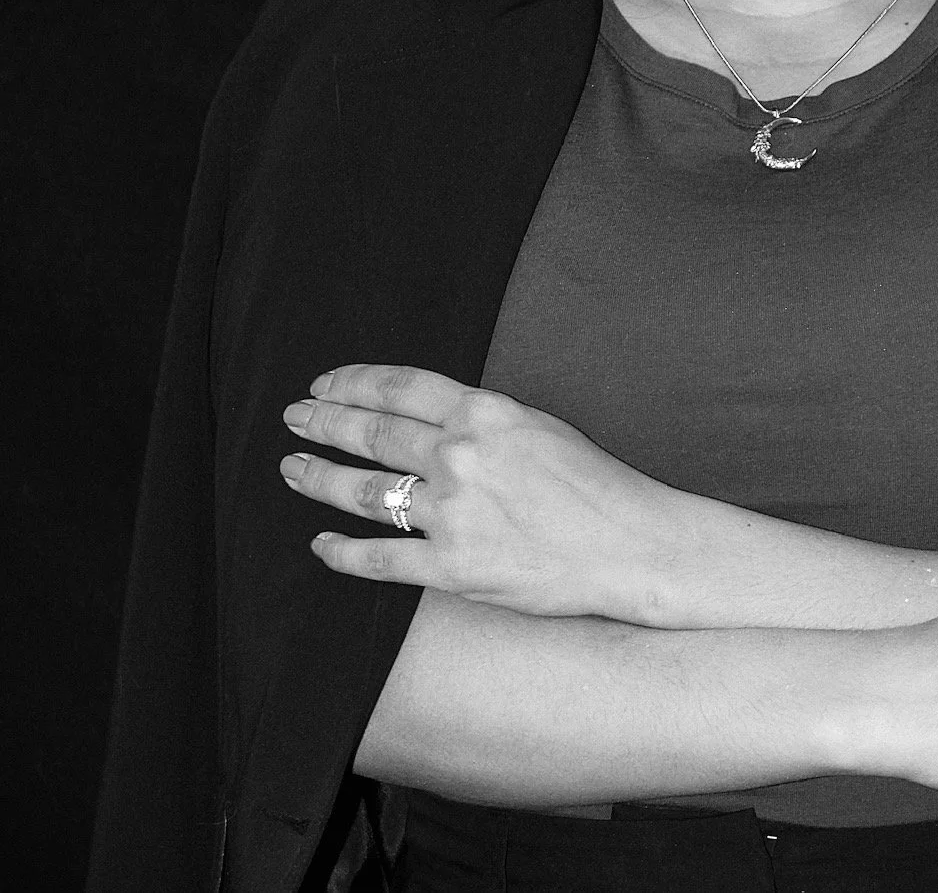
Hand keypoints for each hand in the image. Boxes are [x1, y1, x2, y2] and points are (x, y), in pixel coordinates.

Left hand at [279, 364, 691, 622]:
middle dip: (323, 422)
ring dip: (317, 477)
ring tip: (293, 469)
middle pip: (371, 432)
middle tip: (294, 418)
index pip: (398, 387)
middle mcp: (460, 457)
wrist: (630, 545)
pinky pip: (378, 560)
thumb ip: (482, 420)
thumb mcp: (538, 425)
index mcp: (485, 413)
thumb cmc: (594, 484)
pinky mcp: (451, 568)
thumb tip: (432, 419)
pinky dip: (340, 552)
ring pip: (362, 492)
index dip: (351, 383)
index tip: (325, 384)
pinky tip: (321, 544)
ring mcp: (452, 514)